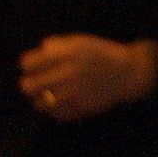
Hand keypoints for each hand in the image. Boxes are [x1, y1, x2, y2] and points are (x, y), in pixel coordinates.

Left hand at [18, 35, 157, 122]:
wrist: (130, 73)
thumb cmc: (104, 54)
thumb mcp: (83, 42)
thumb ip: (60, 44)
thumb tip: (40, 50)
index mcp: (68, 54)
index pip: (30, 63)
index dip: (27, 64)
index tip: (30, 66)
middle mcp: (68, 73)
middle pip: (30, 85)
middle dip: (28, 84)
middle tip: (31, 83)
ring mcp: (73, 93)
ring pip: (40, 103)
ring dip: (39, 99)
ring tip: (44, 95)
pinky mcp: (79, 108)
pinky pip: (55, 114)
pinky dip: (52, 110)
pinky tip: (57, 104)